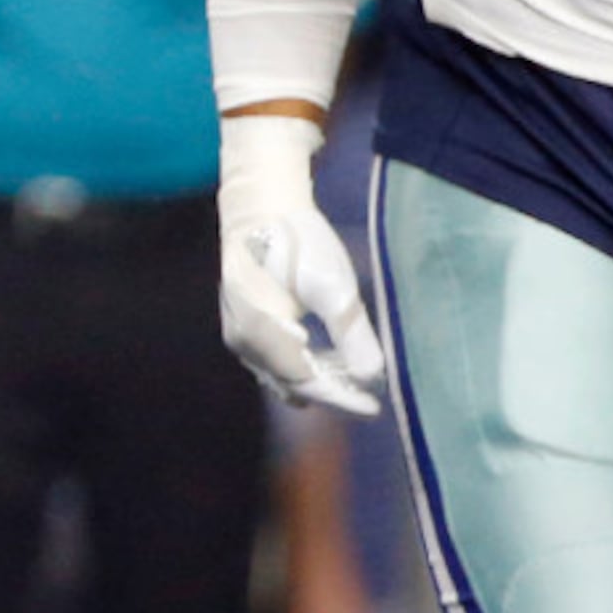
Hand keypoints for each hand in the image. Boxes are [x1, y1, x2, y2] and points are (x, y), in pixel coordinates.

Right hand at [218, 116, 385, 415]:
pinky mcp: (240, 324)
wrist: (261, 204)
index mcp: (263, 334)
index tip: (375, 408)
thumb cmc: (298, 240)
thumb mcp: (333, 285)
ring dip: (316, 380)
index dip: (343, 399)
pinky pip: (272, 359)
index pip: (307, 383)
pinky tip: (324, 356)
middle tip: (369, 394)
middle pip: (292, 383)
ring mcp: (238, 334)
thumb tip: (372, 378)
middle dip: (331, 392)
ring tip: (351, 376)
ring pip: (280, 374)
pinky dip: (300, 364)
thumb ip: (352, 334)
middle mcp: (243, 342)